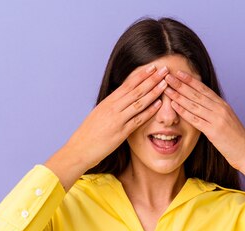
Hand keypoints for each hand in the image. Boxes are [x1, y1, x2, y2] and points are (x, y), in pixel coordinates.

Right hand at [45, 64, 168, 189]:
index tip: (152, 67)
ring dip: (153, 92)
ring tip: (165, 83)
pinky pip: (137, 120)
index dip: (141, 75)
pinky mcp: (120, 133)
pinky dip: (149, 112)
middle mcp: (112, 108)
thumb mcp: (99, 115)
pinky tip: (159, 105)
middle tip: (164, 69)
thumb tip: (120, 100)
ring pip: (138, 102)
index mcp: (107, 102)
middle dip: (151, 79)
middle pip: (135, 90)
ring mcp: (117, 120)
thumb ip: (111, 107)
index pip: (127, 84)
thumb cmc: (88, 134)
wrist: (79, 149)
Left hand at [163, 70, 244, 170]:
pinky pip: (195, 119)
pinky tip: (173, 105)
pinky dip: (183, 111)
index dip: (190, 80)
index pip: (204, 89)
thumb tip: (203, 106)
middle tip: (168, 75)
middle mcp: (220, 109)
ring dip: (179, 95)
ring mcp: (217, 119)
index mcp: (223, 105)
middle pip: (197, 94)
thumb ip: (216, 111)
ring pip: (194, 104)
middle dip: (181, 84)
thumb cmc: (236, 139)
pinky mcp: (213, 131)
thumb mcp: (227, 120)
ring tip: (167, 88)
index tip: (179, 72)